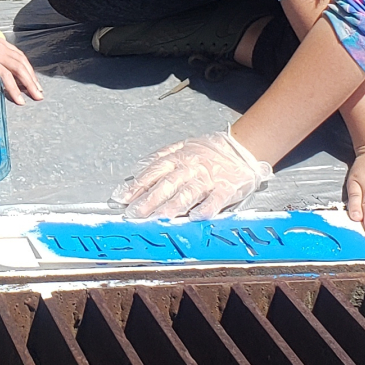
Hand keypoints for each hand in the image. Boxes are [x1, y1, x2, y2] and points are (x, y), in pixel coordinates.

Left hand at [0, 22, 42, 104]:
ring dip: (31, 74)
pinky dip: (27, 64)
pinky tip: (30, 72)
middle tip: (39, 96)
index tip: (21, 101)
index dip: (14, 89)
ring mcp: (1, 46)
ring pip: (21, 61)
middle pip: (19, 68)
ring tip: (38, 87)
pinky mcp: (2, 44)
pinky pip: (19, 54)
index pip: (5, 75)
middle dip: (30, 83)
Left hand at [112, 130, 272, 219]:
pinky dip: (206, 208)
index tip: (122, 197)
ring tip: (158, 218)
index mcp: (178, 157)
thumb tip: (137, 169)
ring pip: (187, 193)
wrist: (242, 148)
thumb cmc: (209, 150)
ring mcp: (208, 178)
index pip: (153, 171)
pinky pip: (215, 199)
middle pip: (166, 184)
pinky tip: (196, 217)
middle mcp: (190, 168)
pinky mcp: (226, 188)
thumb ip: (160, 158)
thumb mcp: (181, 147)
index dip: (136, 185)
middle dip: (149, 200)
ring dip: (172, 207)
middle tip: (134, 213)